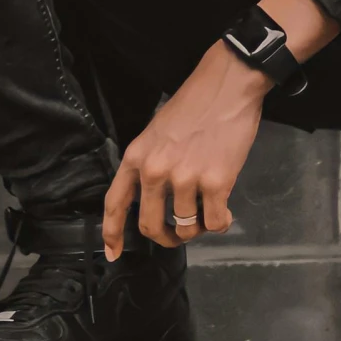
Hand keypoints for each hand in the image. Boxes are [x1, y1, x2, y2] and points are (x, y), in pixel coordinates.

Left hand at [101, 0, 339, 256]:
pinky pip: (214, 222)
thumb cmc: (194, 105)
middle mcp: (155, 171)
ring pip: (185, 228)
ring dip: (197, 228)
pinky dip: (220, 223)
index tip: (113, 254)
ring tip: (207, 212)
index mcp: (136, 157)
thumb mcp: (156, 133)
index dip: (112, 234)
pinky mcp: (215, 182)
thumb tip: (154, 200)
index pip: (115, 203)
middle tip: (178, 234)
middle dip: (165, 237)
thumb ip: (150, 164)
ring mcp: (185, 178)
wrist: (227, 85)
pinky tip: (225, 211)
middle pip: (149, 226)